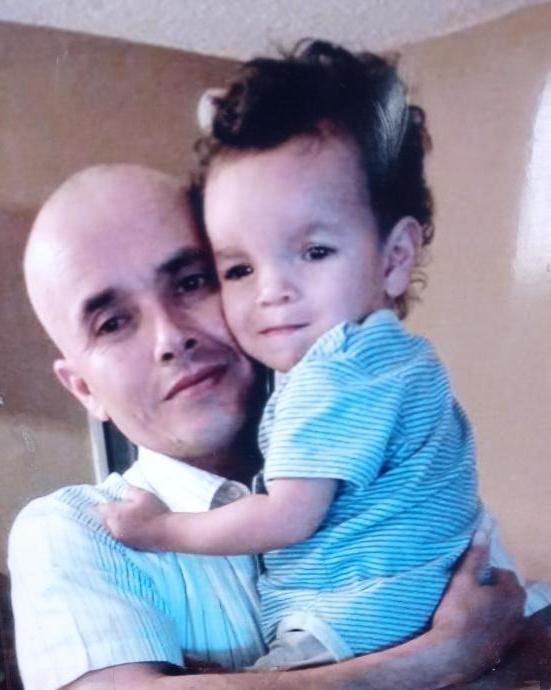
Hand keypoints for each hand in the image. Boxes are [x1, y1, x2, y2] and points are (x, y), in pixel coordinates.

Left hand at [99, 486, 170, 549]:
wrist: (168, 532)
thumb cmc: (156, 512)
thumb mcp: (143, 495)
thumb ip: (127, 492)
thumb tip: (120, 494)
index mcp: (116, 515)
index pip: (99, 508)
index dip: (104, 503)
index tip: (107, 500)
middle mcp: (114, 529)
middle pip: (103, 520)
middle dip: (108, 513)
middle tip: (118, 508)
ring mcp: (120, 539)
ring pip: (110, 529)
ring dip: (114, 523)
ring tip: (126, 518)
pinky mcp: (127, 545)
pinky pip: (118, 536)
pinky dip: (121, 531)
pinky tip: (131, 527)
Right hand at [431, 542, 525, 683]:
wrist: (453, 654)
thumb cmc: (458, 612)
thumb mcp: (463, 579)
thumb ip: (475, 556)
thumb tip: (483, 531)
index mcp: (512, 594)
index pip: (505, 574)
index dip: (488, 573)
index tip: (471, 578)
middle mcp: (519, 613)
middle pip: (508, 593)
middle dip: (493, 590)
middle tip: (470, 591)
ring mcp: (513, 633)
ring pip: (506, 612)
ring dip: (493, 608)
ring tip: (470, 609)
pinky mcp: (505, 648)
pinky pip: (501, 629)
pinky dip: (491, 625)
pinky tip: (473, 626)